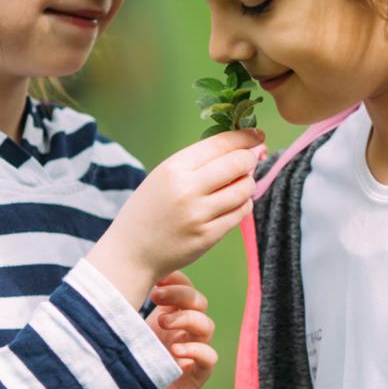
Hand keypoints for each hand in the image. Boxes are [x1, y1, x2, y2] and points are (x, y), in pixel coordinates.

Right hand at [87, 129, 263, 302]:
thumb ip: (197, 162)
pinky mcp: (208, 236)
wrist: (130, 253)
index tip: (257, 135)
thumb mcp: (163, 176)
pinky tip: (234, 203)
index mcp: (173, 168)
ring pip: (244, 189)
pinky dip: (243, 204)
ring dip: (248, 183)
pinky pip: (240, 213)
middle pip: (238, 163)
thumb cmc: (148, 211)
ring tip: (240, 183)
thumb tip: (240, 148)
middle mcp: (187, 189)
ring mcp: (199, 214)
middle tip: (252, 159)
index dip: (244, 137)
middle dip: (250, 159)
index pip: (220, 143)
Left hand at [109, 274, 217, 388]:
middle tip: (157, 296)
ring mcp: (188, 356)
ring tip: (164, 324)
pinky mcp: (193, 379)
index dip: (176, 279)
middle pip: (198, 302)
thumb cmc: (116, 382)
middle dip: (181, 293)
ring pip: (207, 325)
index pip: (183, 290)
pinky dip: (198, 350)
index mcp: (162, 323)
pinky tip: (177, 352)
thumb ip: (113, 320)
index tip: (157, 277)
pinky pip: (209, 358)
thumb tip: (94, 289)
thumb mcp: (113, 345)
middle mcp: (179, 336)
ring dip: (188, 318)